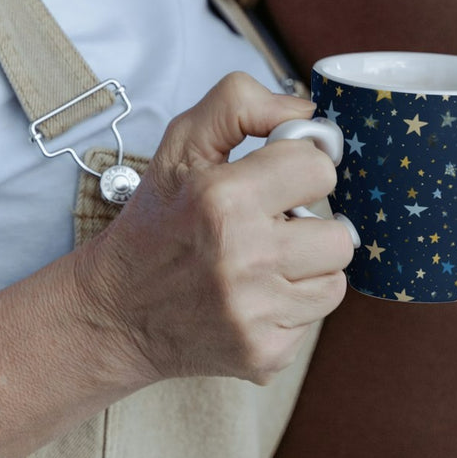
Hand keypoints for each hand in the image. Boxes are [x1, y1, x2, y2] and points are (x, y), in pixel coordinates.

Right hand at [71, 73, 352, 385]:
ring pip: (336, 279)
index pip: (320, 168)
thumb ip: (241, 104)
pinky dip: (291, 308)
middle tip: (270, 228)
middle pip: (341, 235)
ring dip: (307, 269)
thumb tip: (310, 114)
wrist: (116, 313)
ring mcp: (254, 313)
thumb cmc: (157, 221)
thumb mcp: (181, 144)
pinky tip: (253, 299)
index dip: (300, 170)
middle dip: (310, 227)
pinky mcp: (263, 353)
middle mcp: (242, 258)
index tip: (277, 181)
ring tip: (264, 263)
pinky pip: (315, 320)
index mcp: (222, 198)